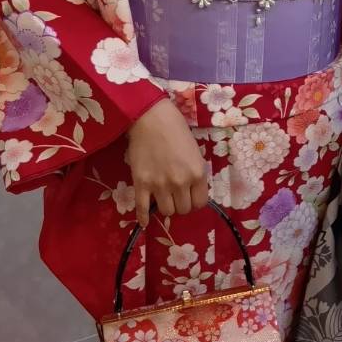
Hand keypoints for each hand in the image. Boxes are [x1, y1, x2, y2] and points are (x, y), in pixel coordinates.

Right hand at [126, 98, 208, 226]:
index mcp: (198, 173)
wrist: (151, 118)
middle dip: (180, 204)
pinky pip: (143, 208)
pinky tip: (144, 222)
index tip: (189, 196)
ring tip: (162, 198)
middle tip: (175, 196)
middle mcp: (181, 182)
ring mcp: (160, 185)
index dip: (194, 201)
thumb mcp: (195, 152)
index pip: (200, 203)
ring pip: (166, 211)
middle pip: (183, 210)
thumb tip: (191, 191)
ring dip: (165, 207)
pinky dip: (143, 217)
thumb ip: (195, 173)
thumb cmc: (176, 129)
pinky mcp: (141, 184)